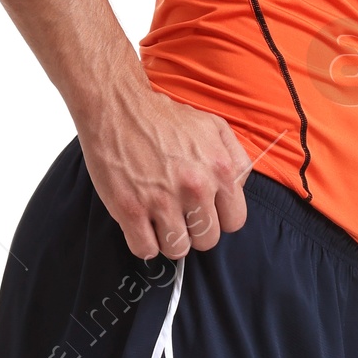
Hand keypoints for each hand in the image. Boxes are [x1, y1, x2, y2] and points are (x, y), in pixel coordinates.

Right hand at [77, 75, 248, 260]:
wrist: (118, 107)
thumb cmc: (164, 117)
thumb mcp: (213, 126)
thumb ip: (235, 158)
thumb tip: (239, 188)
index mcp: (219, 169)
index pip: (234, 222)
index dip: (218, 220)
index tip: (203, 213)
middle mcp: (195, 188)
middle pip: (206, 240)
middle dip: (193, 231)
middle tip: (178, 215)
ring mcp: (162, 201)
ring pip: (177, 250)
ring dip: (168, 239)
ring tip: (158, 221)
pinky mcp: (130, 209)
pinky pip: (144, 249)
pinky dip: (142, 243)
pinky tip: (140, 225)